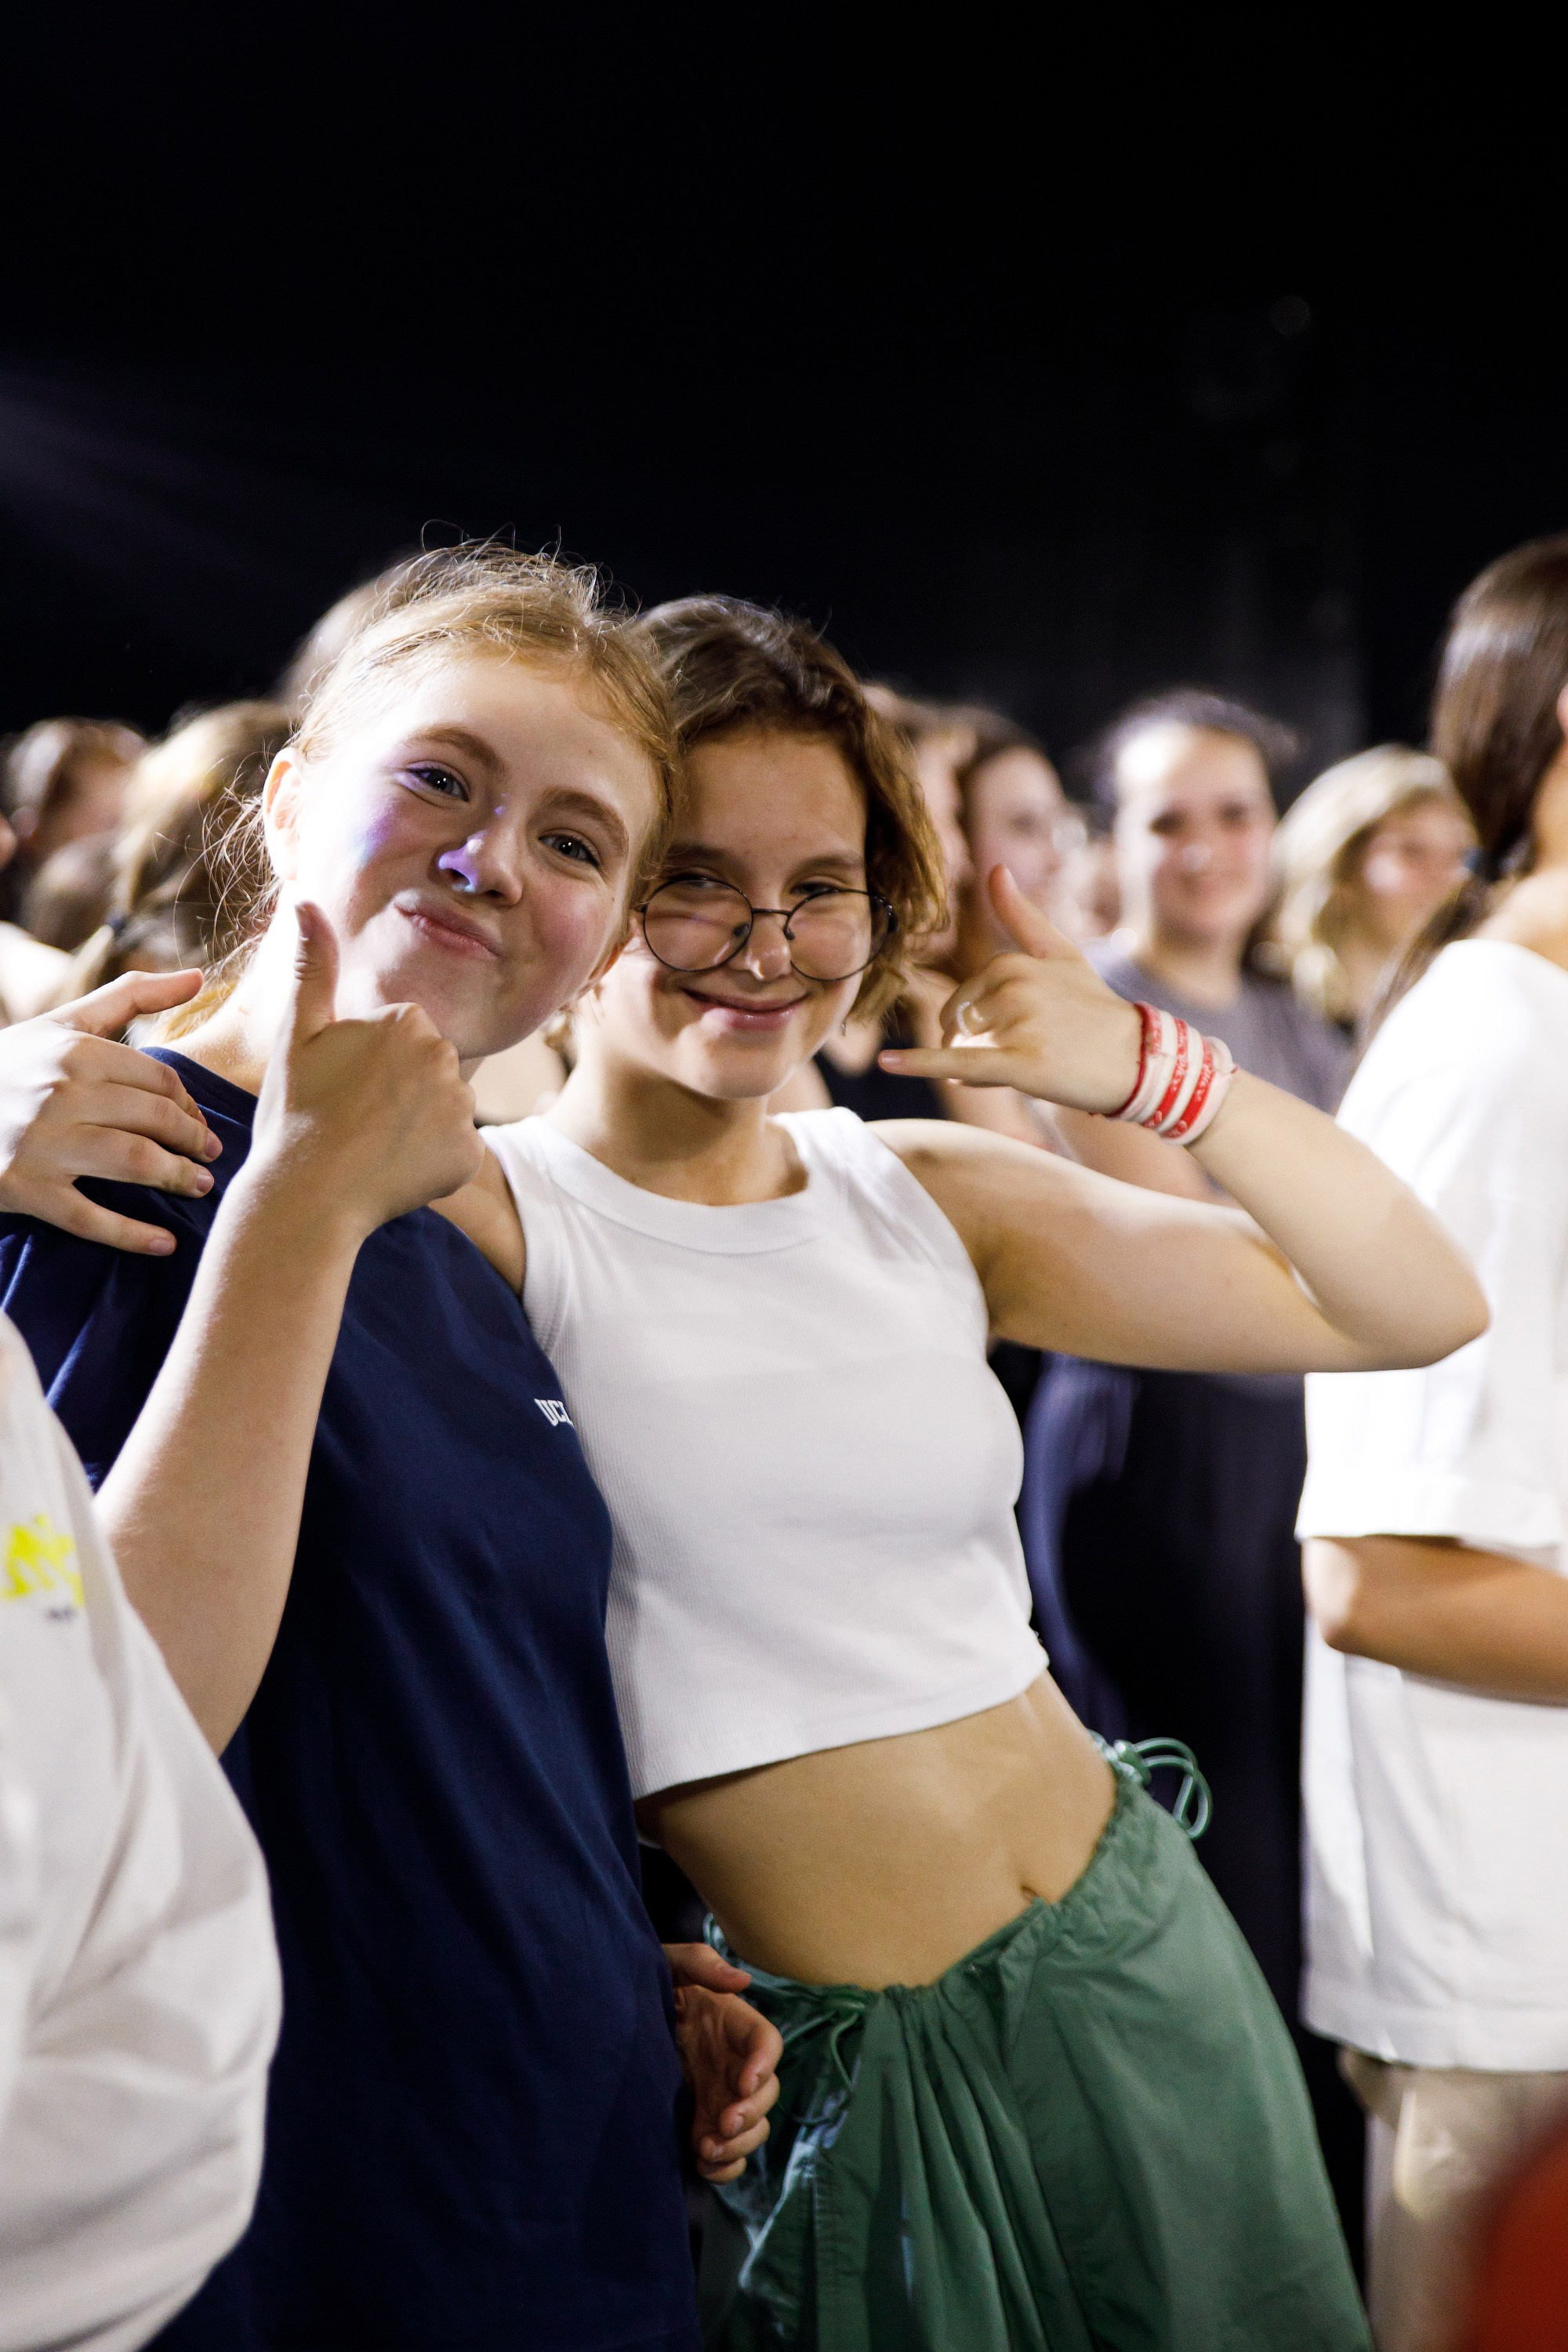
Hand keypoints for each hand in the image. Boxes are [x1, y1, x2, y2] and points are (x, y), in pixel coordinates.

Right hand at [0, 969, 223, 1253]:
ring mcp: (41, 1143)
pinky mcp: (25, 1189)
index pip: (161, 1080)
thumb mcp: (62, 1025)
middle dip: (194, 1141)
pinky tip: (164, 1243)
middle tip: (211, 1156)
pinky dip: (133, 1235)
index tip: (199, 1122)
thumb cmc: (13, 1067)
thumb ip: (131, 997)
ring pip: (135, 1162)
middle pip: (156, 1119)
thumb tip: (198, 976)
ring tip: (199, 1187)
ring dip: (179, 1178)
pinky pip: (91, 1218)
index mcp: (74, 1051)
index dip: (191, 1104)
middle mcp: (60, 1093)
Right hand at [246, 904, 484, 1237]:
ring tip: (372, 1146)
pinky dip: (433, 1163)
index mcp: (407, 1020)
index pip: (403, 1036)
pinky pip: (456, 1151)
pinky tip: (395, 1171)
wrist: (306, 1195)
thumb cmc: (295, 1113)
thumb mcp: (297, 1035)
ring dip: (417, 1127)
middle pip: (430, 1069)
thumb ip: (313, 968)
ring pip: (444, 1109)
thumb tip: (305, 900)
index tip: (342, 1088)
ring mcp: (461, 1109)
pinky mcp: (469, 1155)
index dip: (370, 1065)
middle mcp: (445, 1056)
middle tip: (354, 1119)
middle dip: (400, 1091)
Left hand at [664, 1941, 781, 2182]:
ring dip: (739, 2144)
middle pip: (766, 2094)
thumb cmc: (650, 1983)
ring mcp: (721, 2097)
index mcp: (734, 2026)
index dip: (766, 2063)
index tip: (745, 2080)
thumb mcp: (670, 1964)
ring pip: (753, 2129)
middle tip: (725, 2122)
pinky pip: (729, 2154)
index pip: (766, 2043)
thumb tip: (741, 1981)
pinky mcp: (703, 2123)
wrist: (619, 2021)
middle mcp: (734, 2064)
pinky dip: (725, 2167)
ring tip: (708, 2147)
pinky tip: (703, 2164)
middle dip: (752, 2113)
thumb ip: (701, 1964)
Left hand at [881, 865, 1142, 1112]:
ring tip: (1027, 1067)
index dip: (978, 1019)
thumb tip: (996, 866)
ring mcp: (1020, 1026)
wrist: (1138, 1060)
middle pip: (961, 1024)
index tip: (1007, 1031)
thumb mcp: (1061, 954)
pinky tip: (887, 1064)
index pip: (966, 996)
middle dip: (975, 1043)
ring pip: (965, 1049)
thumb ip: (1021, 916)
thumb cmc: (1094, 1009)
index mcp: (1016, 963)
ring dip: (977, 1065)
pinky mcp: (1024, 1064)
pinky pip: (960, 1063)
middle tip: (1023, 1053)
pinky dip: (921, 1064)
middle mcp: (1015, 990)